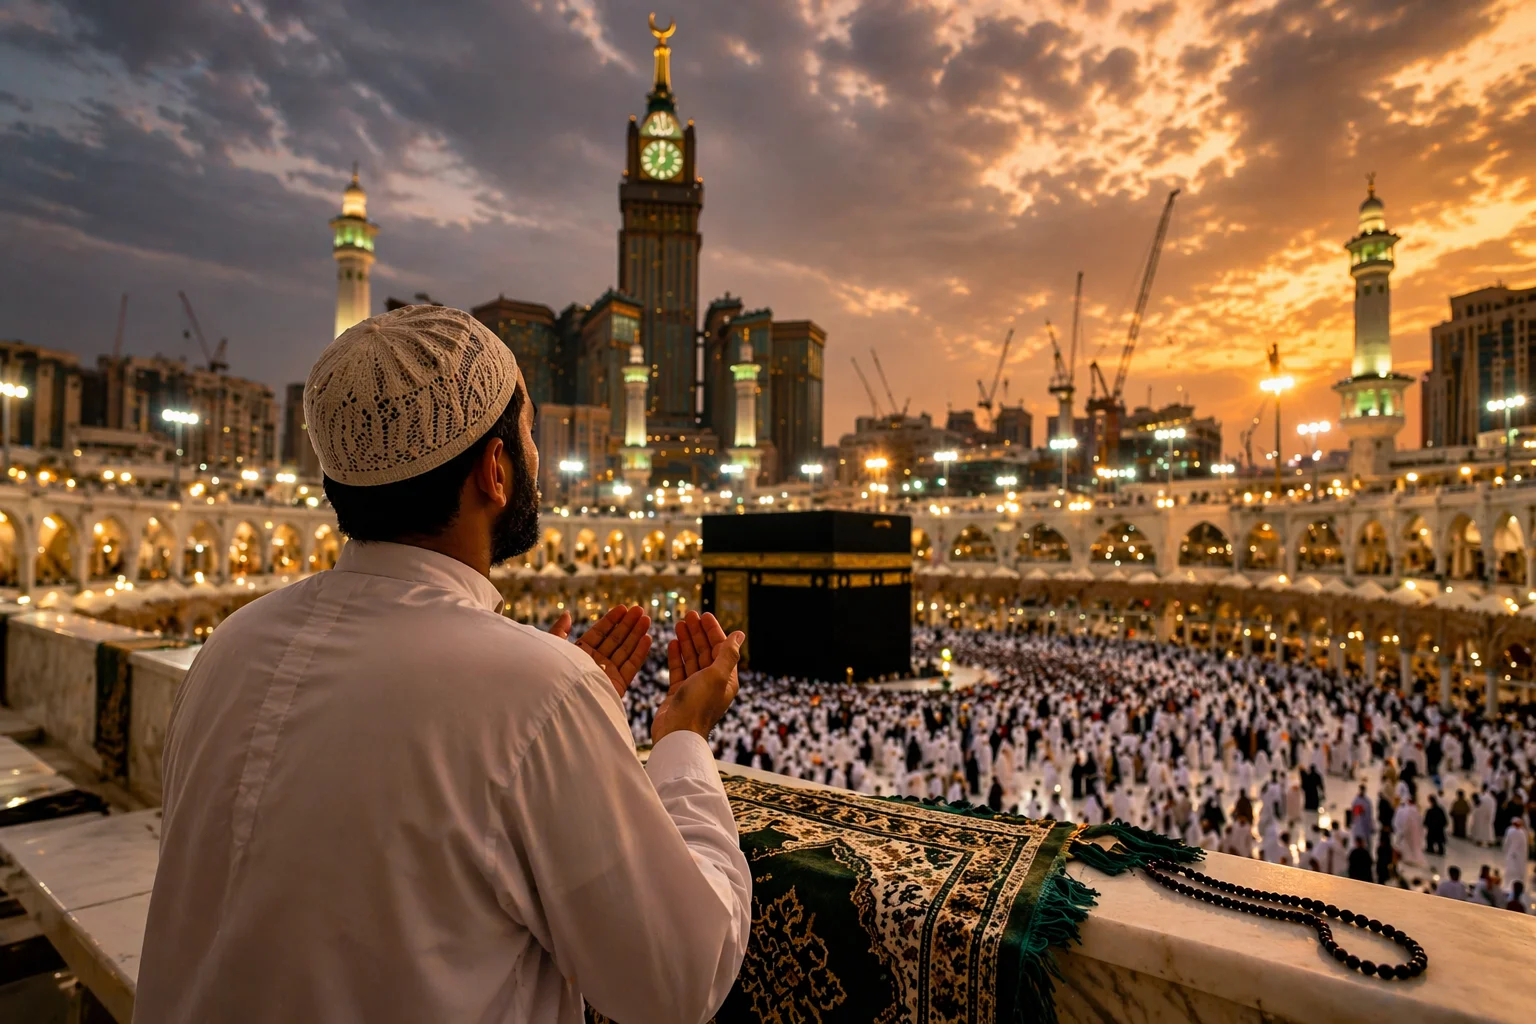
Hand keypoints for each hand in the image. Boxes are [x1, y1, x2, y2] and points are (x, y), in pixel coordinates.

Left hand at [553, 606, 652, 697]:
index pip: (598, 633)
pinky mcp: (617, 685)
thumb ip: (559, 631)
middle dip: (627, 624)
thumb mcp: (553, 647)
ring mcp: (607, 674)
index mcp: (579, 653)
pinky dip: (640, 652)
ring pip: (625, 650)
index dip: (611, 620)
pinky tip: (647, 638)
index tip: (623, 607)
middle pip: (614, 640)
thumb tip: (567, 613)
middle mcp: (594, 663)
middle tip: (639, 609)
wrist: (560, 702)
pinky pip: (631, 666)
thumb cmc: (552, 674)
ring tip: (646, 619)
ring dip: (636, 634)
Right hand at [653, 610, 743, 742]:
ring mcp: (695, 688)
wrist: (677, 733)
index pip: (721, 648)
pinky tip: (673, 642)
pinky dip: (676, 656)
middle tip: (688, 615)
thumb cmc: (699, 705)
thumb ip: (728, 654)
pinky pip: (679, 670)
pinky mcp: (679, 693)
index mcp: (726, 679)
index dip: (713, 630)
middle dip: (698, 632)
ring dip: (687, 641)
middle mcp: (712, 683)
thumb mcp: (717, 675)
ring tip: (679, 624)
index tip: (703, 615)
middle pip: (706, 651)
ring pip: (692, 659)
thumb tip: (740, 634)